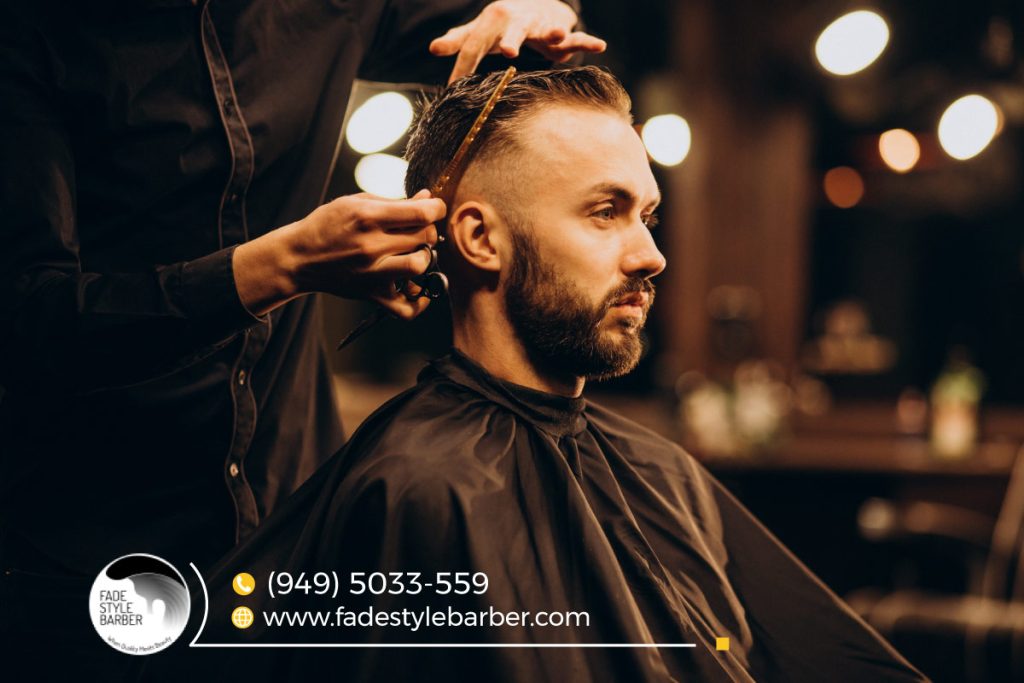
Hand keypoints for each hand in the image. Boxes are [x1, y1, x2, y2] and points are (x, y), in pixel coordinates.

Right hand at [233, 190, 445, 319]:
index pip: (421, 213)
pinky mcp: (372, 294)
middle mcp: (372, 246)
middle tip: (417, 229)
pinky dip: (419, 302)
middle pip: (424, 237)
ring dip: (425, 257)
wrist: (299, 257)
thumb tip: (428, 198)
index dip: (436, 208)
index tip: (434, 208)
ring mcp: (372, 273)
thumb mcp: (355, 202)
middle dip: (428, 229)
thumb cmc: (327, 225)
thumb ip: (394, 201)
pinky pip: (406, 308)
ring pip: (420, 266)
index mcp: (368, 217)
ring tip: (414, 252)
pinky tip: (418, 288)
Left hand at [430, 0, 606, 83]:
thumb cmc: (503, 24)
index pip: (474, 45)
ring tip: (556, 36)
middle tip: (508, 52)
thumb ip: (458, 41)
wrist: (536, 4)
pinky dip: (587, 41)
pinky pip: (576, 38)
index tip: (453, 86)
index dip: (463, 64)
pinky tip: (599, 45)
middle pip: (512, 32)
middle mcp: (517, 22)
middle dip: (511, 40)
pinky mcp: (562, 32)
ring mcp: (541, 26)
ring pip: (546, 31)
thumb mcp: (480, 31)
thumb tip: (432, 48)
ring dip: (552, 33)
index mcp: (493, 23)